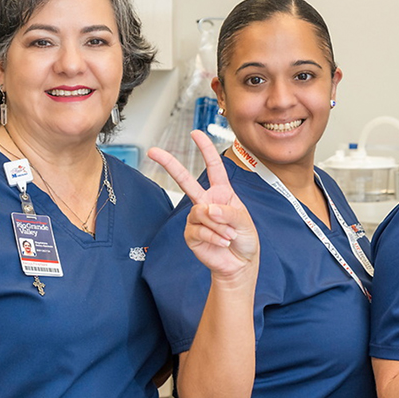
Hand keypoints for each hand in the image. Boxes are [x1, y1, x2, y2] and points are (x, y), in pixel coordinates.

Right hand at [148, 130, 258, 278]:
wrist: (239, 264)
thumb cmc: (245, 240)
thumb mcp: (245, 222)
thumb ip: (228, 213)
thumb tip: (207, 209)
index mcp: (222, 193)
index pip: (213, 167)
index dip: (205, 149)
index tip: (196, 133)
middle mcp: (206, 202)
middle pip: (185, 180)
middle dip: (169, 164)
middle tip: (153, 151)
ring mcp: (197, 218)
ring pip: (200, 214)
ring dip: (218, 226)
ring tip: (228, 236)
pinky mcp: (191, 234)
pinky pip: (198, 230)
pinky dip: (213, 237)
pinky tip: (222, 242)